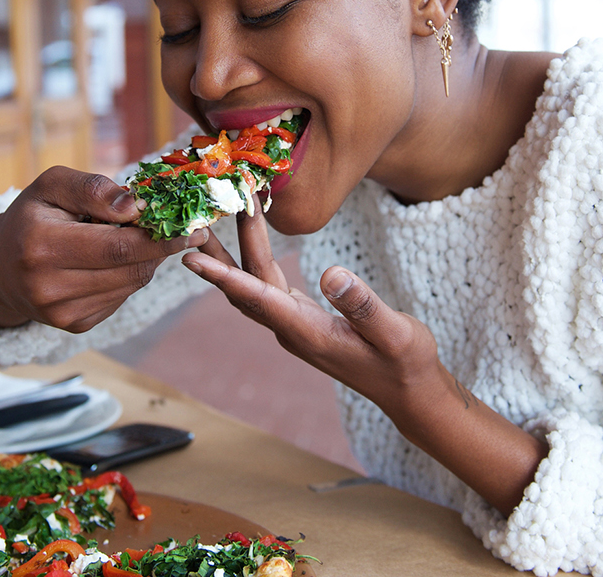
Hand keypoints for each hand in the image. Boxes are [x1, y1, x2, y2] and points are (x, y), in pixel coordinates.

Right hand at [0, 166, 207, 331]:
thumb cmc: (31, 216)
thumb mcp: (51, 185)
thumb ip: (92, 188)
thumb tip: (135, 206)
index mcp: (40, 246)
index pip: (117, 246)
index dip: (161, 236)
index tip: (194, 224)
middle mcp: (48, 287)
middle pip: (130, 267)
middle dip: (163, 246)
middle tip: (189, 228)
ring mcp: (61, 313)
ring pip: (131, 284)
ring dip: (147, 258)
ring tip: (142, 236)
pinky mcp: (75, 326)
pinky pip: (121, 297)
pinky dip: (128, 275)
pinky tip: (116, 260)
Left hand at [185, 207, 446, 422]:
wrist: (410, 391)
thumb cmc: (406, 364)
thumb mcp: (396, 333)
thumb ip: (363, 306)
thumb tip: (331, 275)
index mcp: (309, 333)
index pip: (258, 299)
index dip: (224, 277)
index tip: (192, 258)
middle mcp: (292, 330)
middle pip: (247, 286)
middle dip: (225, 249)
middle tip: (207, 210)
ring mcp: (295, 326)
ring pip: (253, 286)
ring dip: (234, 253)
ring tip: (211, 221)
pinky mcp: (303, 319)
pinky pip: (267, 288)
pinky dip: (254, 262)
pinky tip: (251, 242)